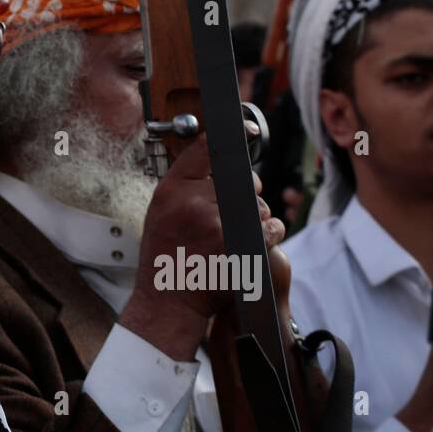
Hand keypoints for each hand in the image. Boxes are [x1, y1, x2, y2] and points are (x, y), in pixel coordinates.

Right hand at [119, 134, 284, 360]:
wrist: (168, 302)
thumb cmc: (165, 258)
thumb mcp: (161, 212)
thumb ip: (186, 185)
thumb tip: (218, 161)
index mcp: (172, 190)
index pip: (205, 148)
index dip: (233, 135)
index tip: (249, 130)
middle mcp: (193, 202)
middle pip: (242, 179)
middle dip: (247, 192)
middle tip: (233, 212)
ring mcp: (216, 224)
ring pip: (259, 205)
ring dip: (257, 218)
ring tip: (236, 236)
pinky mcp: (238, 246)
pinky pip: (271, 227)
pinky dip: (270, 235)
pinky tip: (253, 245)